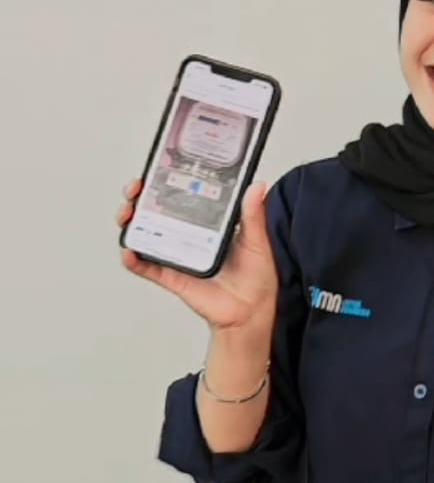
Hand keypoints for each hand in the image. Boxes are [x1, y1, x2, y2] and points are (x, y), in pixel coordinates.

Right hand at [117, 177, 279, 332]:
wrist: (251, 312)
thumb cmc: (255, 277)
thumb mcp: (257, 240)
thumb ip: (253, 215)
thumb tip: (257, 187)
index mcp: (206, 224)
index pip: (179, 197)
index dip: (163, 183)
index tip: (156, 171)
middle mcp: (188, 237)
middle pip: (155, 213)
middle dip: (139, 198)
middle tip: (137, 190)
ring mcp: (177, 256)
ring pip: (145, 236)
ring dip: (130, 223)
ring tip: (128, 214)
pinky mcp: (173, 277)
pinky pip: (149, 268)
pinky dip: (135, 261)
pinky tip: (129, 251)